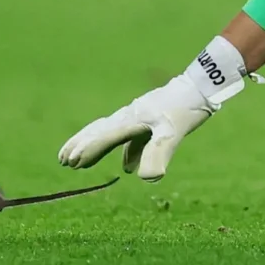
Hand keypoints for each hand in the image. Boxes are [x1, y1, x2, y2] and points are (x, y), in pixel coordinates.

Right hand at [57, 75, 240, 180]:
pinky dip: (124, 152)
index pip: (104, 136)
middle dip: (82, 145)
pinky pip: (131, 139)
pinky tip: (127, 167)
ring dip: (97, 148)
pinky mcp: (152, 120)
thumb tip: (144, 177)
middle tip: (62, 159)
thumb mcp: (172, 132)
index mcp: (132, 119)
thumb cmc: (185, 108)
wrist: (202, 86)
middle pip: (100, 131)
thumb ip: (157, 153)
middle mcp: (131, 116)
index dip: (88, 150)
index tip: (70, 162)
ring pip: (112, 134)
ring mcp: (141, 117)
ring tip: (82, 163)